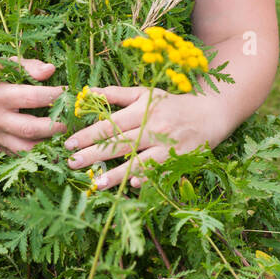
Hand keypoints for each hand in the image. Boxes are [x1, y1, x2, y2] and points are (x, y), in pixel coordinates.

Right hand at [0, 57, 67, 154]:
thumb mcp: (6, 64)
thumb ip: (29, 66)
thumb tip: (51, 70)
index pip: (31, 98)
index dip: (53, 95)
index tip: (68, 93)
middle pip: (29, 129)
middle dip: (54, 126)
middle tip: (70, 120)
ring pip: (25, 149)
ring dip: (47, 145)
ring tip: (64, 137)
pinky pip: (19, 154)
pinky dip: (37, 152)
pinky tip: (51, 144)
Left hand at [63, 84, 212, 189]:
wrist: (211, 113)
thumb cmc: (172, 104)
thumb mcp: (145, 94)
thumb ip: (116, 94)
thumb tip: (87, 92)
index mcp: (143, 109)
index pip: (111, 124)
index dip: (88, 134)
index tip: (68, 143)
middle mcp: (154, 127)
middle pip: (120, 143)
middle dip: (94, 154)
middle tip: (71, 162)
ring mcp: (168, 146)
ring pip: (139, 161)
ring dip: (116, 174)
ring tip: (95, 184)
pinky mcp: (180, 160)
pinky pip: (160, 173)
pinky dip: (147, 179)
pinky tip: (131, 186)